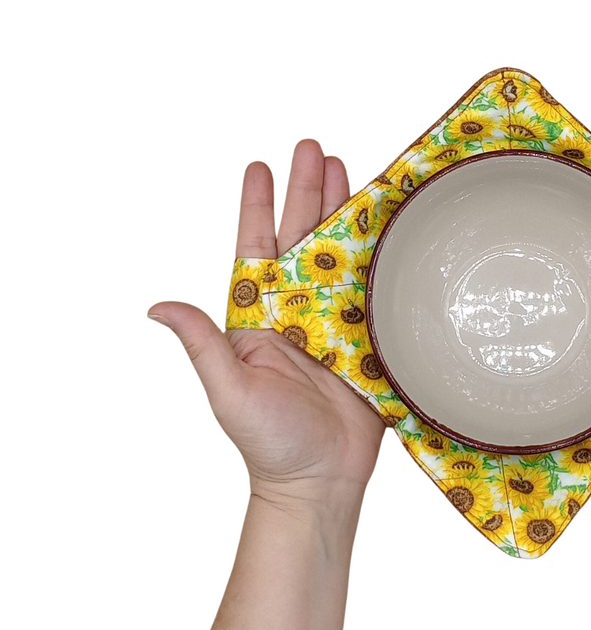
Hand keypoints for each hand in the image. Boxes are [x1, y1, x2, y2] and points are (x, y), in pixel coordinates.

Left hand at [149, 140, 384, 497]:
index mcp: (261, 318)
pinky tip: (393, 230)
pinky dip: (387, 260)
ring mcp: (338, 325)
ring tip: (351, 170)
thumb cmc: (269, 443)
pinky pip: (380, 294)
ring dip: (347, 214)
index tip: (260, 166)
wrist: (320, 481)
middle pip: (304, 241)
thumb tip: (158, 305)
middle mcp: (299, 313)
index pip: (258, 251)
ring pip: (343, 257)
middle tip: (315, 148)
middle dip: (309, 193)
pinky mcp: (372, 343)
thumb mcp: (230, 391)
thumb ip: (203, 345)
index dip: (259, 209)